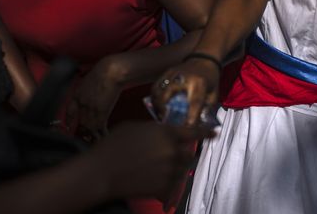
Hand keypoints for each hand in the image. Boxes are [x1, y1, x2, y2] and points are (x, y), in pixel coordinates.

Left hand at [67, 57, 125, 138]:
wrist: (111, 71)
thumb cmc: (104, 72)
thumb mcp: (90, 80)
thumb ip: (88, 90)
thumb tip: (92, 94)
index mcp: (78, 95)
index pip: (70, 111)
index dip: (69, 120)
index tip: (70, 126)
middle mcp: (82, 104)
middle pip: (80, 122)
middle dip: (82, 131)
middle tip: (85, 138)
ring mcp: (91, 109)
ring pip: (89, 126)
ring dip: (92, 135)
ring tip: (96, 142)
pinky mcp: (101, 111)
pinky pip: (99, 126)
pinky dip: (102, 133)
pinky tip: (105, 136)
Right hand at [88, 121, 214, 200]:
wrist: (101, 172)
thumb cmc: (113, 145)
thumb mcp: (134, 127)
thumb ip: (154, 129)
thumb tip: (161, 133)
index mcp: (166, 133)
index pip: (193, 131)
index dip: (206, 132)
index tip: (215, 133)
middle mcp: (172, 151)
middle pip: (187, 155)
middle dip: (180, 156)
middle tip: (164, 159)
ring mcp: (169, 170)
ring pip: (181, 172)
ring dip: (174, 171)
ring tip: (156, 172)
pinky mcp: (163, 188)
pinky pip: (171, 188)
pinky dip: (166, 189)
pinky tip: (155, 187)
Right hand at [152, 59, 220, 126]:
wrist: (205, 58)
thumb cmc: (210, 77)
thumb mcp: (213, 93)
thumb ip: (206, 109)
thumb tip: (198, 124)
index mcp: (200, 82)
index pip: (195, 101)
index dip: (191, 115)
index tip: (188, 125)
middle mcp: (185, 77)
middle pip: (168, 94)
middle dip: (164, 110)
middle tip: (164, 120)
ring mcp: (174, 73)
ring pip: (158, 90)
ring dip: (156, 104)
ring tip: (159, 114)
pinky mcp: (167, 72)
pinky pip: (155, 86)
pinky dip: (154, 97)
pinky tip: (156, 105)